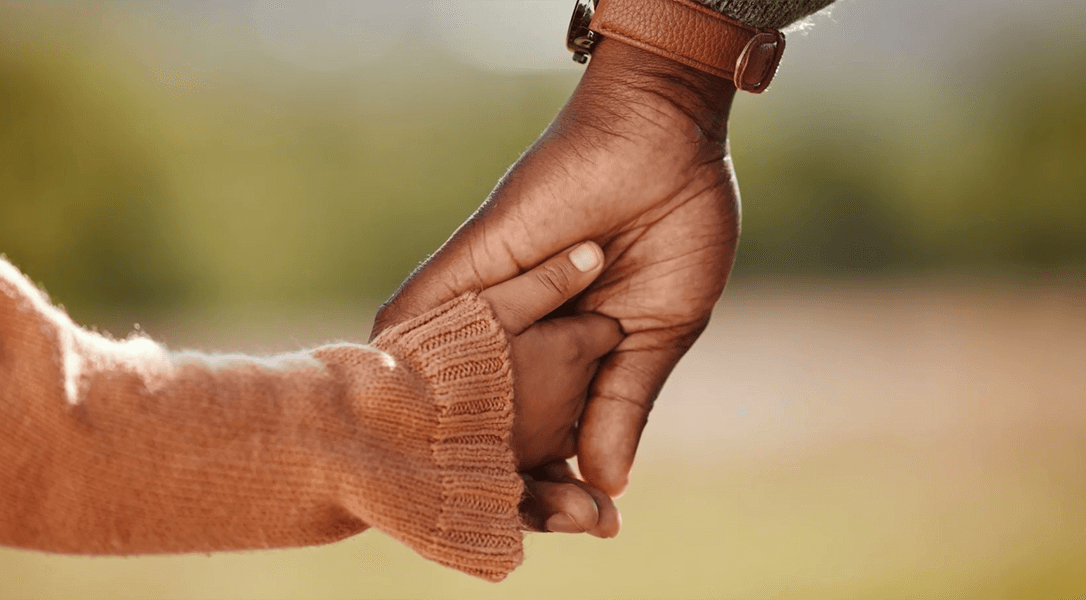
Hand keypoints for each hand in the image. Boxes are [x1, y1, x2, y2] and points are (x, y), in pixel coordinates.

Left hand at [374, 39, 740, 502]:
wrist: (666, 141)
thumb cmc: (678, 228)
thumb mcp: (659, 331)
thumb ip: (624, 402)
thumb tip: (608, 485)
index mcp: (571, 361)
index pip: (549, 440)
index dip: (562, 487)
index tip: (595, 523)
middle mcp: (522, 342)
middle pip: (492, 429)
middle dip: (517, 482)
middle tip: (557, 515)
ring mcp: (490, 307)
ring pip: (448, 390)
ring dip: (461, 442)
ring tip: (480, 494)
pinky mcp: (469, 267)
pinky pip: (416, 322)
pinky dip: (409, 372)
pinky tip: (407, 425)